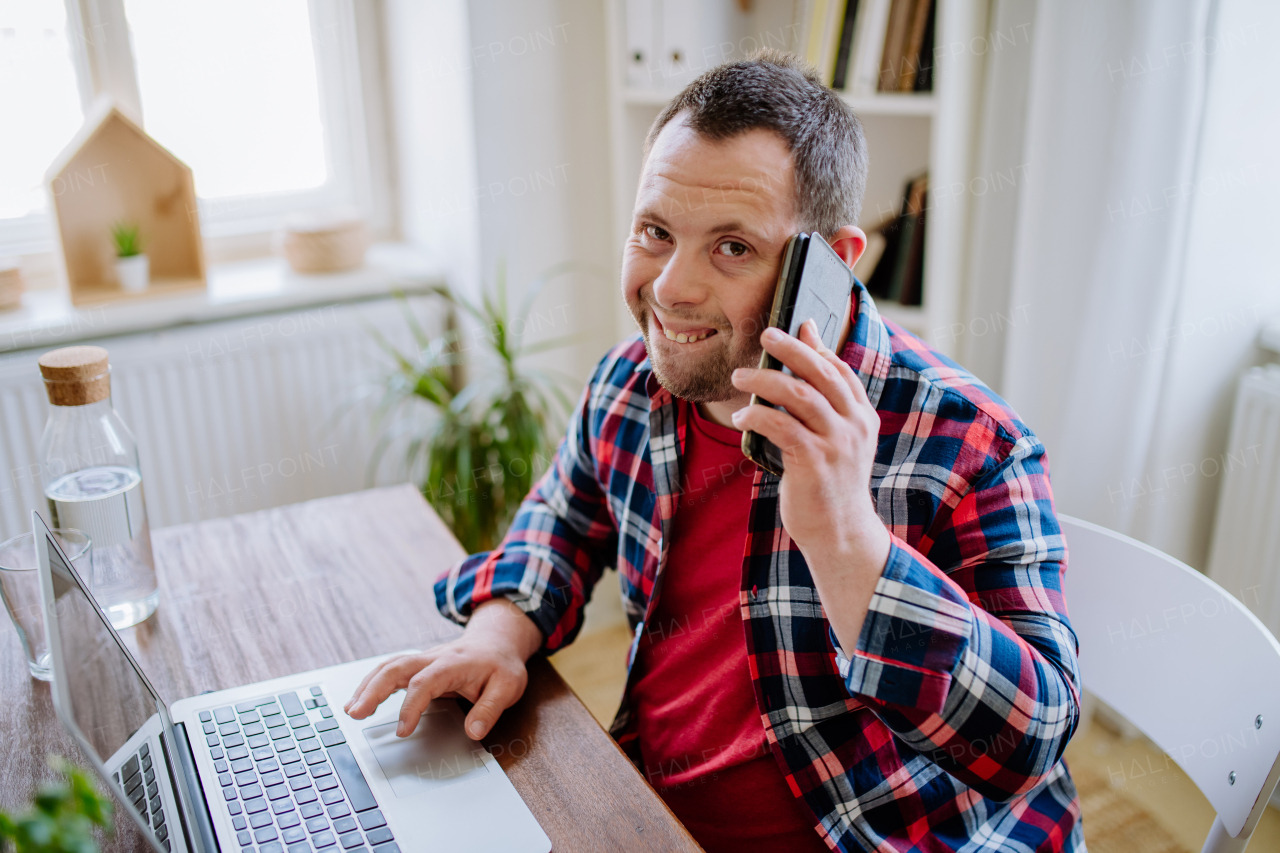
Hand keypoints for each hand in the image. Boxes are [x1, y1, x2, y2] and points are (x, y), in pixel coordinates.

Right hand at [344, 598, 542, 739]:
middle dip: (373, 690)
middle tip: (355, 714)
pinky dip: (371, 683)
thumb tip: (473, 732)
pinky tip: (359, 700)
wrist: (497, 641)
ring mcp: (423, 660)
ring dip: (367, 686)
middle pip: (396, 668)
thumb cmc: (501, 665)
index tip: (402, 731)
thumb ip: (490, 709)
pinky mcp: (418, 666)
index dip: (410, 706)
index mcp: (453, 664)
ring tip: (351, 711)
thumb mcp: (508, 687)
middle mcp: (433, 658)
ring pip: (388, 667)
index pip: (424, 683)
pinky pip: (390, 670)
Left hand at [729, 318, 890, 649]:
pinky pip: (781, 427)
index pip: (839, 370)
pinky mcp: (814, 462)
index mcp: (862, 417)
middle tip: (766, 334)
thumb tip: (806, 366)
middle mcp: (854, 426)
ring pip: (799, 395)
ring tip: (740, 377)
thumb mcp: (835, 441)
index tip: (795, 324)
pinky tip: (741, 418)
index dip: (816, 346)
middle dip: (792, 348)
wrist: (840, 533)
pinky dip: (757, 417)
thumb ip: (824, 406)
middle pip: (821, 373)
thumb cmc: (830, 484)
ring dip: (765, 381)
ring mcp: (836, 444)